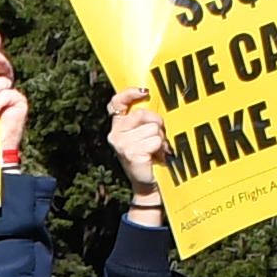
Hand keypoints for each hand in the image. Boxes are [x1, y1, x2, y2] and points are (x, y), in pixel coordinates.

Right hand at [105, 83, 166, 198]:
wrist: (149, 184)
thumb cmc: (150, 157)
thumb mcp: (145, 133)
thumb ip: (145, 119)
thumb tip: (153, 100)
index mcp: (118, 126)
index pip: (116, 103)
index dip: (129, 93)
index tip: (144, 92)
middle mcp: (115, 134)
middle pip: (142, 114)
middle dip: (156, 123)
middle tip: (157, 137)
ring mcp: (121, 144)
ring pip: (152, 128)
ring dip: (160, 139)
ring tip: (156, 150)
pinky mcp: (131, 153)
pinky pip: (156, 140)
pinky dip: (161, 148)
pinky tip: (156, 157)